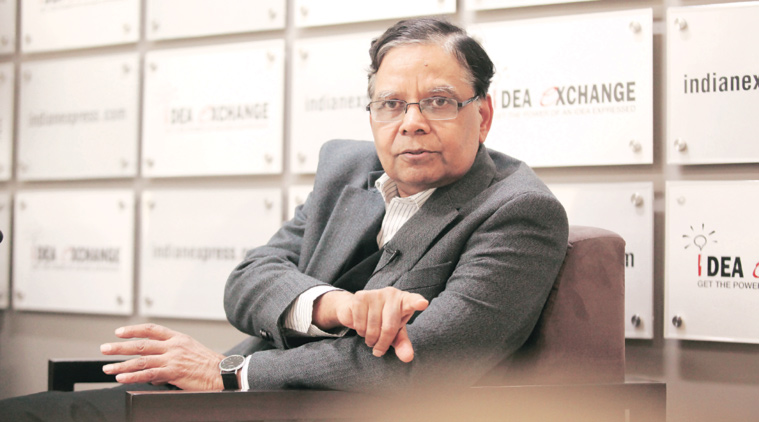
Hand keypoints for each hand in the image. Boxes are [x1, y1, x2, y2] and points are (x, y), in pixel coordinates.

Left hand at [100, 323, 225, 390]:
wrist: (224, 373)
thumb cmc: (210, 365)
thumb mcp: (191, 351)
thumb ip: (172, 355)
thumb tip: (155, 368)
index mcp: (178, 338)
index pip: (151, 330)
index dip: (134, 330)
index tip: (119, 332)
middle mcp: (173, 346)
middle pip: (141, 344)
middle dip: (120, 346)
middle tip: (105, 348)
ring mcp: (173, 358)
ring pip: (141, 359)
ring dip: (121, 364)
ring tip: (108, 368)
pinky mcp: (173, 372)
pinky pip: (148, 374)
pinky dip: (132, 376)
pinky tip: (122, 378)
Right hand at [314, 287, 427, 362]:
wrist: (359, 308)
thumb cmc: (384, 321)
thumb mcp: (396, 333)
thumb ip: (403, 345)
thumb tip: (408, 358)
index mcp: (405, 301)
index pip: (413, 301)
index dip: (417, 303)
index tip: (423, 304)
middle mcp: (392, 294)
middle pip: (389, 328)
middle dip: (382, 344)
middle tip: (379, 349)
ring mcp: (376, 293)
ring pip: (372, 328)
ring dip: (370, 339)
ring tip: (371, 336)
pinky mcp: (360, 296)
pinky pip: (360, 324)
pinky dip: (360, 332)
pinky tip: (363, 327)